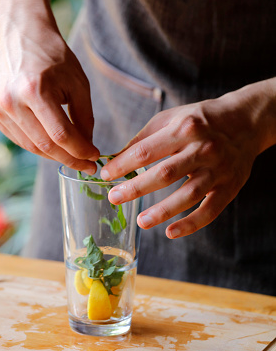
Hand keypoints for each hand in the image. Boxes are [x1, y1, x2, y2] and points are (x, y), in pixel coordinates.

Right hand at [0, 6, 99, 172]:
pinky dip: (39, 146)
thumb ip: (84, 118)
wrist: (21, 37)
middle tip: (87, 165)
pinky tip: (54, 145)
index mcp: (34, 90)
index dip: (80, 151)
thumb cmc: (54, 58)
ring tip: (73, 156)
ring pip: (32, 147)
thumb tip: (87, 149)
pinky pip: (21, 140)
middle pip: (45, 145)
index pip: (61, 135)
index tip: (95, 158)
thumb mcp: (78, 84)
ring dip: (55, 156)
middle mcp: (11, 102)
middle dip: (70, 159)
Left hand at [100, 80, 275, 237]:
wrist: (245, 121)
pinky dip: (190, 224)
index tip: (106, 175)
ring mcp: (217, 170)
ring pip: (187, 195)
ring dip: (162, 211)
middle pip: (164, 174)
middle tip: (114, 198)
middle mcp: (202, 148)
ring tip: (141, 221)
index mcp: (184, 128)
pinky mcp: (229, 187)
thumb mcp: (171, 118)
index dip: (123, 165)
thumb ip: (144, 138)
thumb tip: (116, 158)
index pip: (146, 151)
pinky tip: (170, 232)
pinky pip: (209, 211)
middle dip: (135, 188)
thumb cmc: (200, 120)